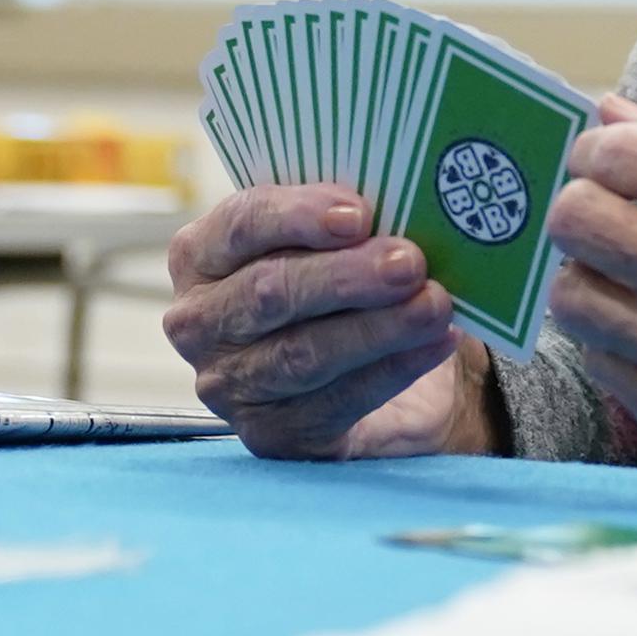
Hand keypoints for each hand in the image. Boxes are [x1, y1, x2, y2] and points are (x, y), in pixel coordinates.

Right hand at [165, 184, 496, 459]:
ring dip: (377, 328)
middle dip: (346, 277)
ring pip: (302, 353)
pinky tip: (435, 343)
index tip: (359, 215)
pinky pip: (333, 402)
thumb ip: (345, 218)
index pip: (241, 225)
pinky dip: (392, 370)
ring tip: (435, 305)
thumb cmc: (338, 276)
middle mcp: (201, 321)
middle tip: (410, 263)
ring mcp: (230, 384)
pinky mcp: (270, 434)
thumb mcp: (332, 238)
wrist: (362, 364)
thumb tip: (400, 202)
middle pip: (269, 292)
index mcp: (203, 254)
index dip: (298, 217)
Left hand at [544, 101, 636, 502]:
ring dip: (594, 272)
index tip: (613, 156)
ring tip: (634, 268)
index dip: (600, 148)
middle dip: (584, 201)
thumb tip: (613, 111)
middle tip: (613, 207)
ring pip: (574, 298)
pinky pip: (603, 360)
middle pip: (579, 223)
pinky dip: (619, 332)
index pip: (622, 158)